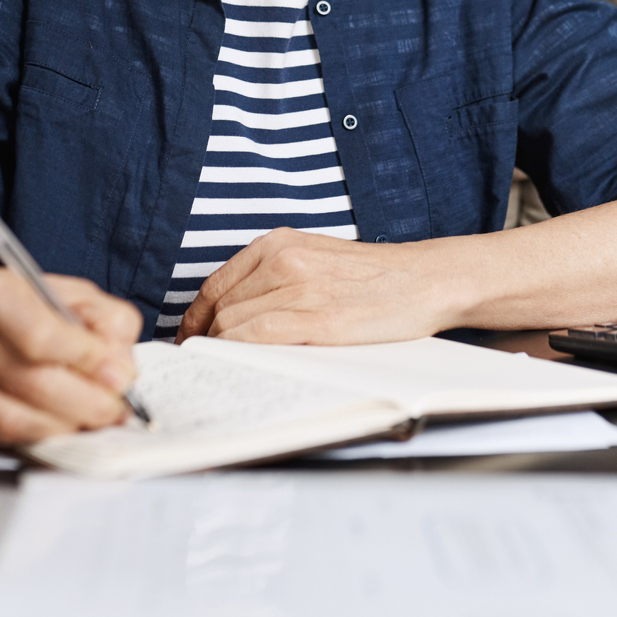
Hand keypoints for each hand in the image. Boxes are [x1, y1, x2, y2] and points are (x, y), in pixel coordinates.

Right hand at [0, 270, 141, 444]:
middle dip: (87, 403)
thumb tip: (121, 370)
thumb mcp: (65, 291)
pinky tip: (62, 423)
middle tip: (115, 408)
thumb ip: (106, 321)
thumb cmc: (10, 301)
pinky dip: (42, 435)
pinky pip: (2, 436)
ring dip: (66, 426)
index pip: (40, 336)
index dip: (87, 360)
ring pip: (16, 419)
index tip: (118, 374)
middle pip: (32, 384)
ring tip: (92, 418)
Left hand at [180, 229, 445, 344]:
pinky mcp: (318, 319)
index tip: (190, 341)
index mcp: (278, 243)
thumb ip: (276, 275)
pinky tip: (241, 368)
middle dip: (203, 342)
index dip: (195, 320)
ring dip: (219, 353)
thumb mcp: (316, 257)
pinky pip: (258, 339)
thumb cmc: (375, 277)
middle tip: (201, 366)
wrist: (426, 279)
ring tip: (219, 373)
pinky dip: (239, 355)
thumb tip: (235, 312)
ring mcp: (299, 289)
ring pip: (232, 325)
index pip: (215, 286)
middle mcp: (283, 259)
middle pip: (219, 309)